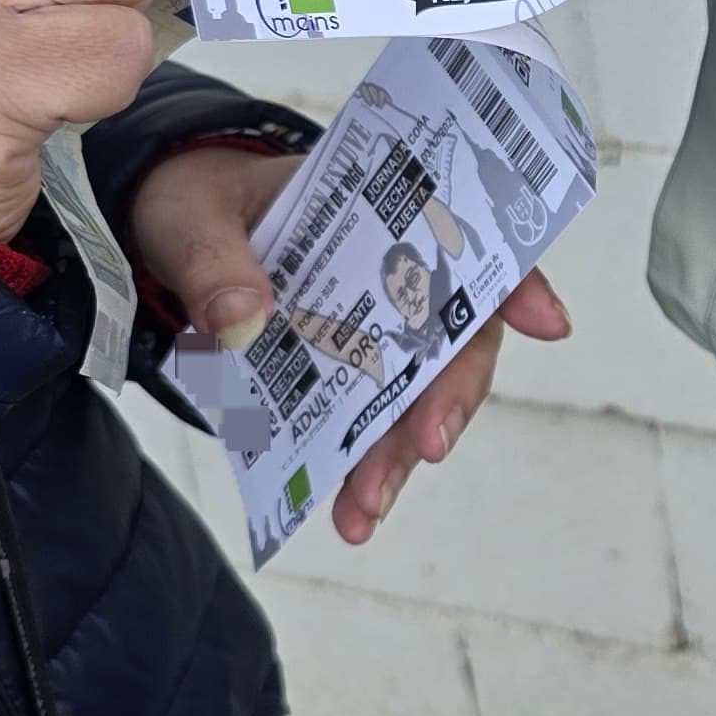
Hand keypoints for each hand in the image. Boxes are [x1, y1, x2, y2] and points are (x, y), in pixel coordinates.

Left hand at [126, 145, 573, 542]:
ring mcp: (369, 333)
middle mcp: (391, 276)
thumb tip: (242, 318)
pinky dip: (359, 472)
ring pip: (414, 396)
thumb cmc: (200, 201)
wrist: (168, 232)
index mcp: (375, 213)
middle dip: (450, 396)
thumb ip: (214, 260)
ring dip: (399, 454)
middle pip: (453, 336)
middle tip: (430, 444)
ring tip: (366, 509)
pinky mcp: (336, 377)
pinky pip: (364, 428)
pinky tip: (348, 514)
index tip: (547, 322)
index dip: (516, 280)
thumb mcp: (193, 216)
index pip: (467, 238)